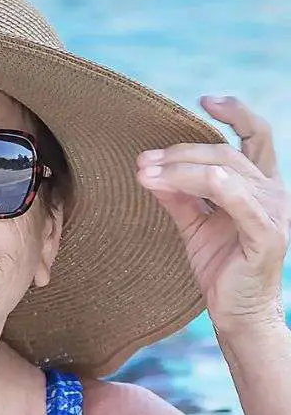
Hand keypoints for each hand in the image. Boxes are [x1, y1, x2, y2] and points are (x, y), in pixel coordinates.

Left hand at [136, 96, 289, 335]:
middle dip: (178, 153)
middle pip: (223, 153)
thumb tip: (149, 170)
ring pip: (223, 171)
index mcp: (260, 186)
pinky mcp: (265, 233)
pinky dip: (206, 184)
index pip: (256, 136)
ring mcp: (272, 211)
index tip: (205, 99)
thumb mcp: (194, 225)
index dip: (236, 113)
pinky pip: (235, 199)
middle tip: (142, 161)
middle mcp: (272, 192)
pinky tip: (175, 180)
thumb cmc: (220, 269)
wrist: (237, 314)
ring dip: (178, 168)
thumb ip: (178, 196)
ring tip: (144, 173)